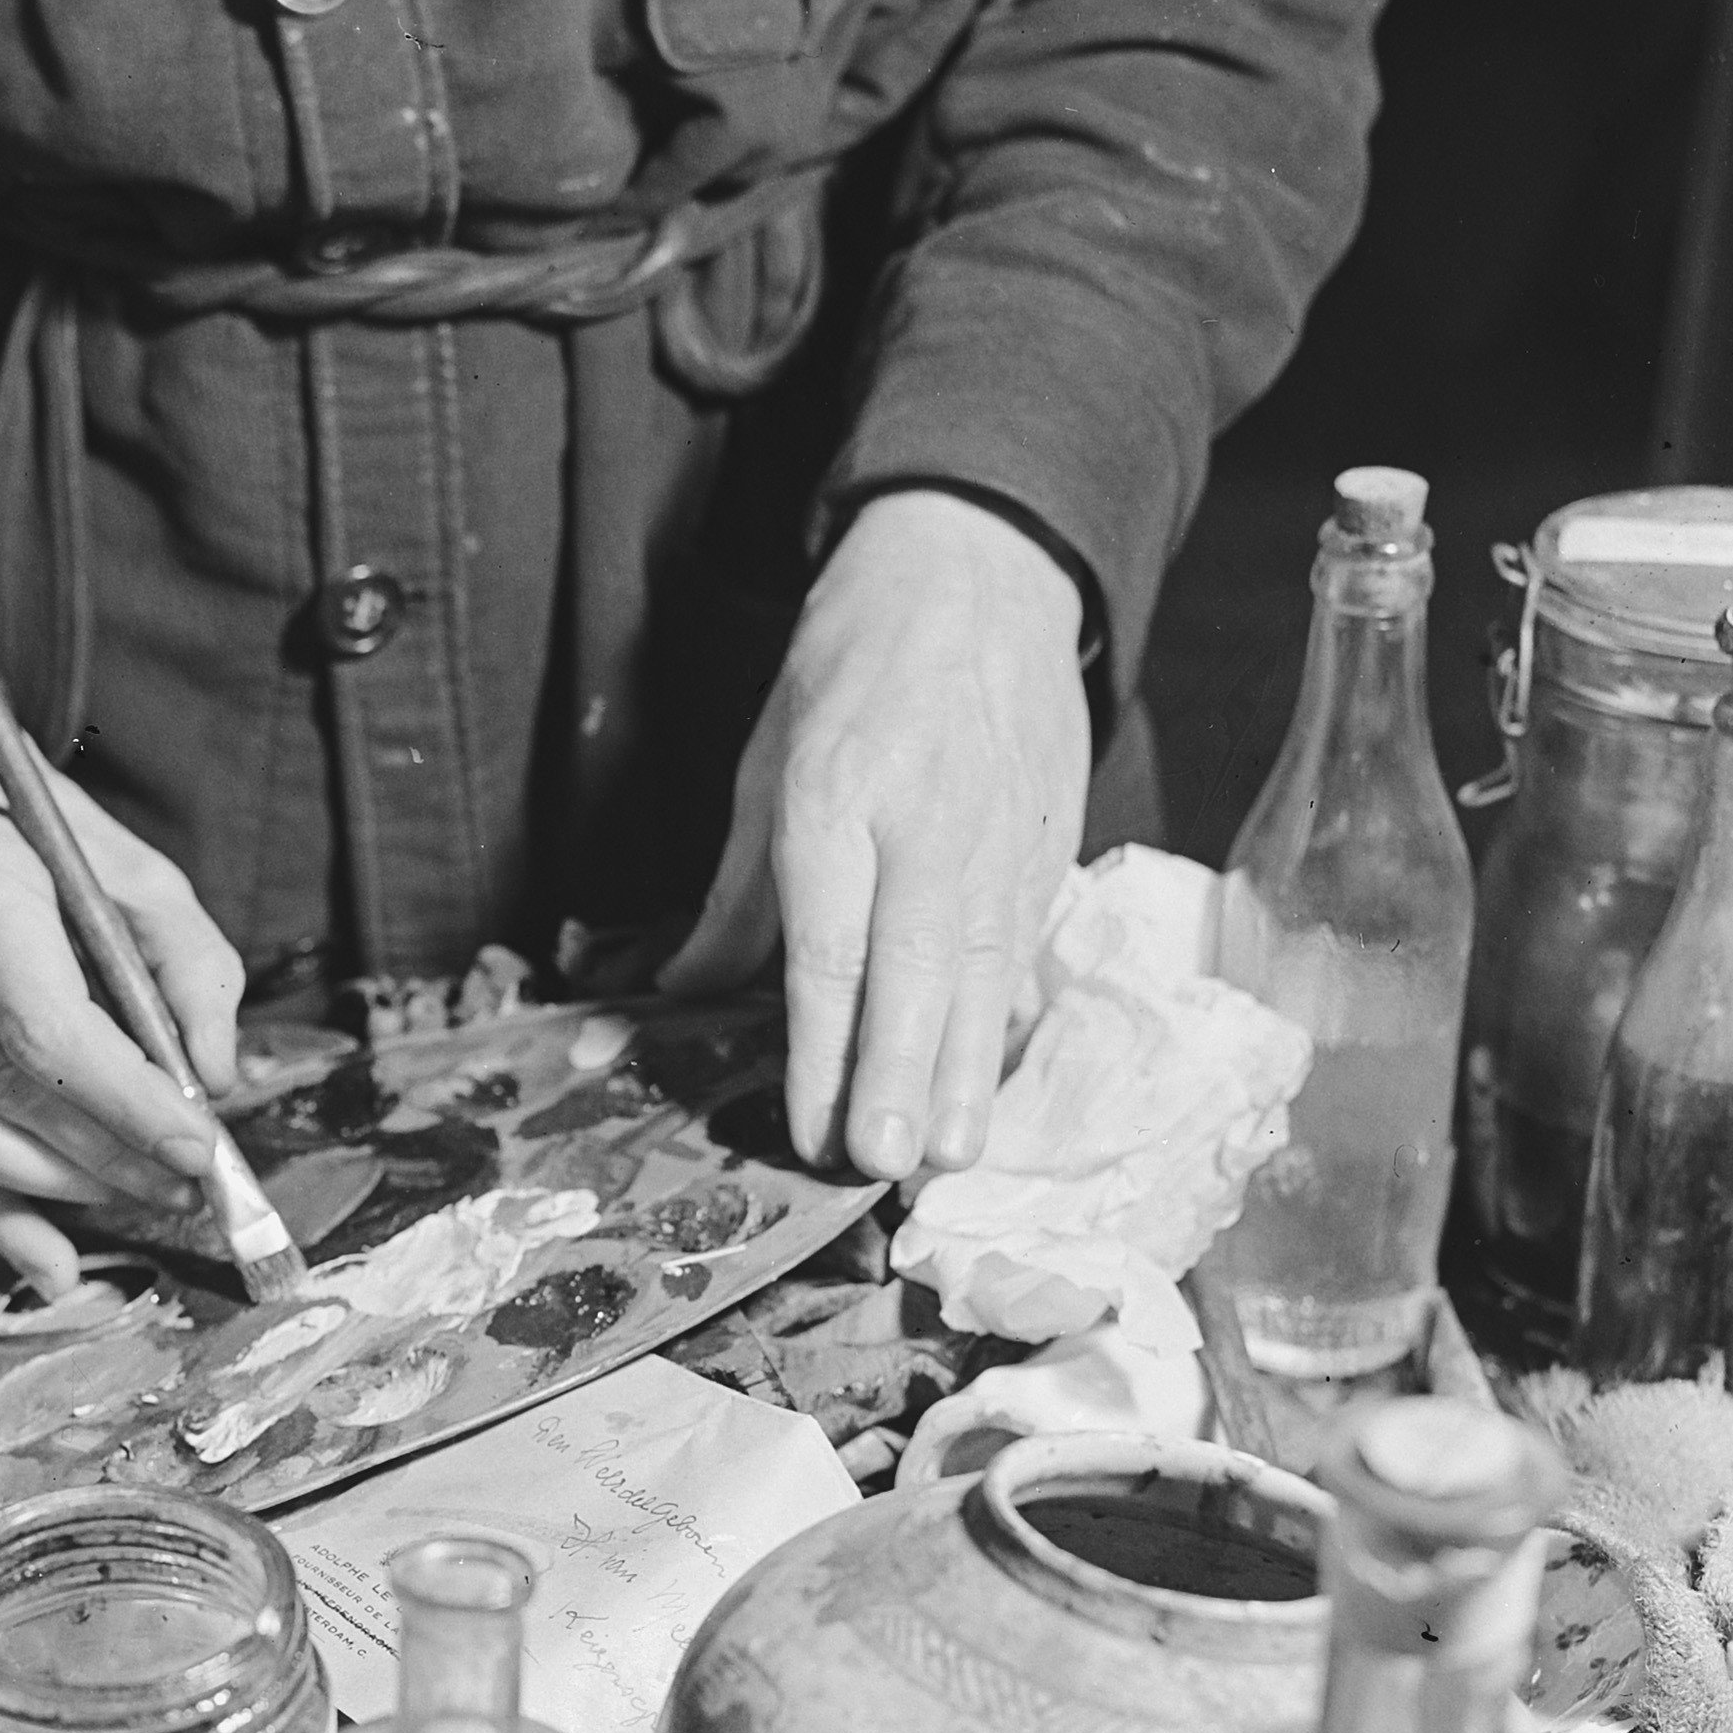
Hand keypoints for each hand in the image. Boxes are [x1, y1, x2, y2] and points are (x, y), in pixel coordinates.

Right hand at [0, 686, 245, 1292]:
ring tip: (148, 1198)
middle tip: (190, 1184)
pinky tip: (56, 1263)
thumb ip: (192, 967)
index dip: (126, 1102)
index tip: (199, 1146)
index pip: (43, 1028)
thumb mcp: (137, 872)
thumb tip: (215, 1078)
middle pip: (8, 1092)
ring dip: (65, 1191)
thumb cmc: (38, 839)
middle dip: (111, 1154)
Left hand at [659, 489, 1088, 1177]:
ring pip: (983, 973)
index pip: (830, 945)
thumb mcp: (766, 755)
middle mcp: (924, 822)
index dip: (824, 1046)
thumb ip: (736, 890)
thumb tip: (683, 989)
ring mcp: (998, 835)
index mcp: (835, 794)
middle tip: (886, 1163)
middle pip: (914, 971)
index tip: (814, 1126)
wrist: (981, 568)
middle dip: (899, 1075)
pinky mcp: (1048, 842)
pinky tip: (986, 1089)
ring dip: (963, 1072)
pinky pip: (1021, 949)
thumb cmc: (853, 664)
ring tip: (949, 1154)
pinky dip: (1002, 1024)